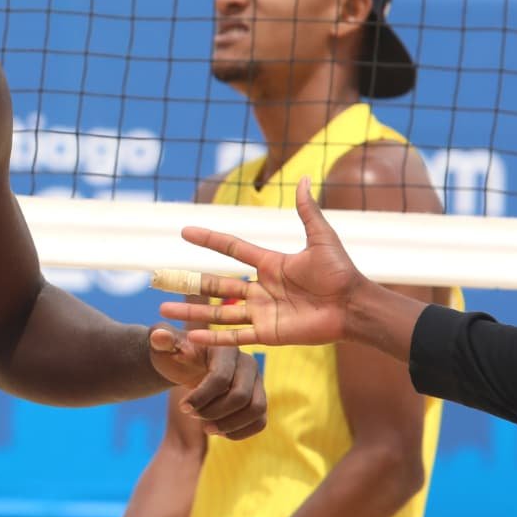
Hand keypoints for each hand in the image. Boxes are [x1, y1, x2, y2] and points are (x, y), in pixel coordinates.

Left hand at [148, 326, 263, 439]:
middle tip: (192, 415)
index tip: (183, 407)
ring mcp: (256, 382)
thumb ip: (160, 339)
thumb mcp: (164, 346)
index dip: (200, 397)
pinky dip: (240, 432)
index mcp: (226, 349)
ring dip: (229, 425)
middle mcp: (248, 363)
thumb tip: (158, 336)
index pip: (221, 378)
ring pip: (256, 410)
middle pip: (241, 396)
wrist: (187, 364)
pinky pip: (260, 422)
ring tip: (206, 428)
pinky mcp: (258, 398)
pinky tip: (218, 432)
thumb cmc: (174, 354)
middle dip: (214, 412)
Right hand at [156, 178, 361, 349]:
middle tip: (161, 280)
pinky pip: (235, 336)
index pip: (232, 249)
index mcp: (270, 264)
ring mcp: (262, 312)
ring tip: (165, 310)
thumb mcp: (321, 238)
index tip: (185, 231)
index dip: (210, 240)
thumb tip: (303, 177)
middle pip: (217, 284)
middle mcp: (261, 288)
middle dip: (189, 283)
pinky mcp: (268, 334)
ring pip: (219, 312)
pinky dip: (214, 339)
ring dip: (192, 312)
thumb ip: (306, 210)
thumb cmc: (341, 272)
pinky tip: (191, 338)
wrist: (354, 306)